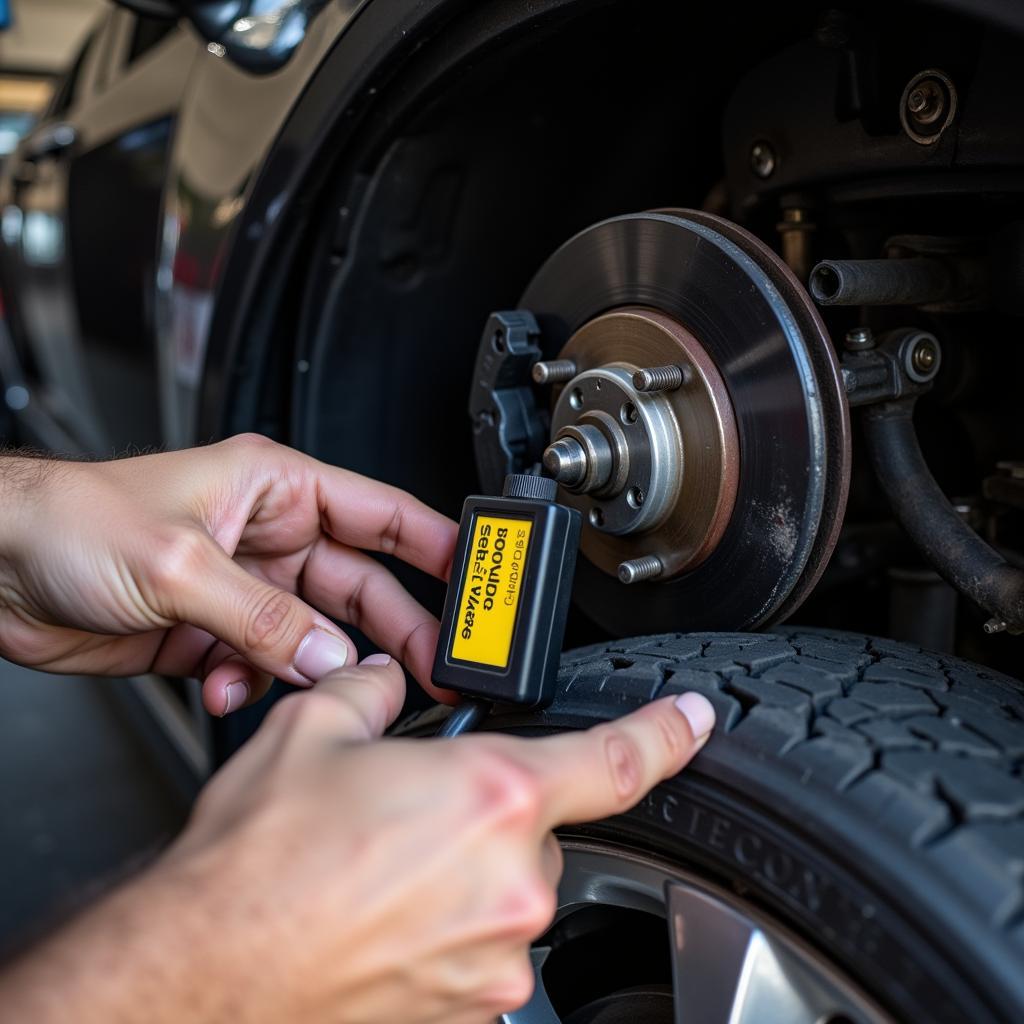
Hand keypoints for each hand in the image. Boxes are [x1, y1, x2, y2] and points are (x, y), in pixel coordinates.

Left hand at [0, 434, 458, 711]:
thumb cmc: (70, 522)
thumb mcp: (178, 564)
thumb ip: (262, 616)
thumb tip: (328, 656)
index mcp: (276, 486)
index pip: (383, 511)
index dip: (438, 544)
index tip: (479, 580)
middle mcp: (268, 535)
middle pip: (362, 585)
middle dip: (397, 628)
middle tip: (435, 669)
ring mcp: (245, 586)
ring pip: (316, 634)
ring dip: (320, 667)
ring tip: (333, 691)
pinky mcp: (215, 631)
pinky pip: (268, 665)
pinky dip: (262, 685)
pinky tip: (237, 689)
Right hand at [0, 657, 715, 1023]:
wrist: (205, 970)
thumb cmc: (257, 862)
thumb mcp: (315, 732)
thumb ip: (377, 692)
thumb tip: (389, 682)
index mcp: (493, 795)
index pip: (619, 758)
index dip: (670, 732)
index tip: (695, 720)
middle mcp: (511, 880)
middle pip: (538, 824)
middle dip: (488, 808)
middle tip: (412, 811)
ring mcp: (493, 954)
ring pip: (507, 887)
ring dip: (462, 869)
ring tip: (381, 868)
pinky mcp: (468, 1008)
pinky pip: (480, 944)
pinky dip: (446, 923)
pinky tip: (382, 913)